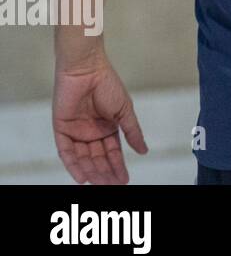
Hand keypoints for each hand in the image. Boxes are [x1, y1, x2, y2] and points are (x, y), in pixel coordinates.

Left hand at [53, 59, 147, 183]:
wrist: (87, 70)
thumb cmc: (108, 85)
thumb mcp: (125, 111)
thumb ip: (132, 132)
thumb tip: (144, 150)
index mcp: (107, 127)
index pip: (112, 152)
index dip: (118, 166)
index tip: (124, 180)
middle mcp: (91, 132)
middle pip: (98, 158)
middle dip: (105, 172)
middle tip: (112, 185)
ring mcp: (76, 132)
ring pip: (83, 158)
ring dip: (91, 171)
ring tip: (100, 183)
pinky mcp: (61, 129)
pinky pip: (66, 152)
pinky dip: (73, 165)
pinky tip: (82, 177)